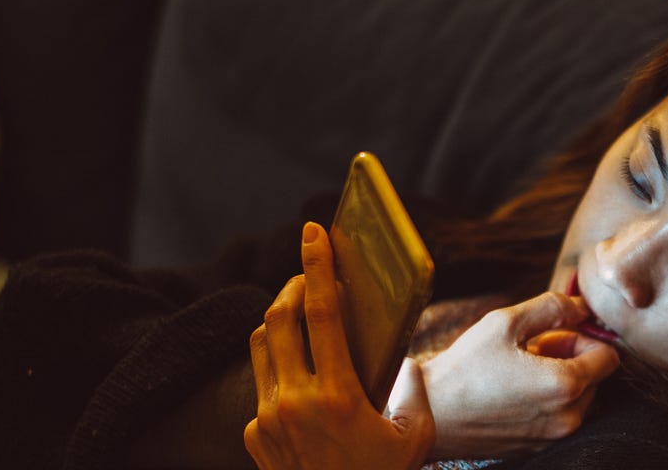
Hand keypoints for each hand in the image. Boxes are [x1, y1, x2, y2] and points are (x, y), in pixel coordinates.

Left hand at [244, 222, 433, 469]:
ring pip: (262, 345)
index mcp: (338, 397)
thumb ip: (412, 392)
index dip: (318, 266)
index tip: (313, 231)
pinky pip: (262, 387)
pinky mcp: (253, 437)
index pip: (321, 314)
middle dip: (294, 286)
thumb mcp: (414, 437)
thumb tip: (404, 358)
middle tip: (310, 275)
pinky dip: (281, 371)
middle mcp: (294, 403)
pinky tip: (304, 382)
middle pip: (279, 318)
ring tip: (304, 317)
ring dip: (281, 322)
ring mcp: (267, 420)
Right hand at [420, 292, 621, 458]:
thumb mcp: (505, 323)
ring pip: (578, 400)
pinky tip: (514, 391)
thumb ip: (552, 308)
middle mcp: (566, 417)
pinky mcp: (538, 448)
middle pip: (595, 380)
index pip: (609, 357)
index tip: (557, 334)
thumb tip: (583, 307)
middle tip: (533, 348)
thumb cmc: (463, 368)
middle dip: (572, 359)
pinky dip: (546, 402)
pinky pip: (559, 419)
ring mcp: (553, 437)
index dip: (585, 339)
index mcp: (564, 385)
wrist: (428, 414)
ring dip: (559, 381)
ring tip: (521, 370)